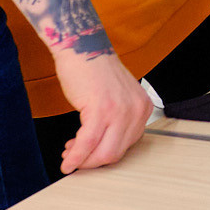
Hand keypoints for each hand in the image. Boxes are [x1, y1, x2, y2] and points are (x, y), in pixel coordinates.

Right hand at [49, 45, 152, 172]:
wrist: (82, 47)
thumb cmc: (94, 70)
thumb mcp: (117, 97)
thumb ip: (116, 120)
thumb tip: (100, 148)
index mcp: (142, 107)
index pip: (128, 144)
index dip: (105, 154)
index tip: (91, 155)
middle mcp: (136, 110)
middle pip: (116, 153)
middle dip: (93, 162)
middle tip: (76, 159)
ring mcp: (120, 111)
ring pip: (103, 153)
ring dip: (83, 161)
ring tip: (69, 156)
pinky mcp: (101, 110)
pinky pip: (87, 143)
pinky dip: (76, 156)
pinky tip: (67, 159)